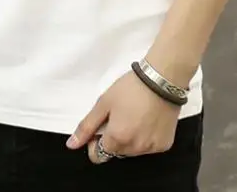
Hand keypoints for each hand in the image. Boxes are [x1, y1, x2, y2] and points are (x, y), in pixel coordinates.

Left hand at [66, 71, 181, 163]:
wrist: (161, 80)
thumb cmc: (131, 88)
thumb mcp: (103, 103)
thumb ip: (86, 126)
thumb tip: (72, 144)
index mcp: (117, 139)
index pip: (98, 156)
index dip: (95, 141)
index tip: (102, 125)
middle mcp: (135, 148)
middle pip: (116, 152)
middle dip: (114, 138)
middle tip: (119, 116)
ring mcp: (151, 148)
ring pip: (132, 150)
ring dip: (129, 139)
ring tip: (134, 116)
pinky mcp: (164, 144)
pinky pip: (149, 147)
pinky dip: (146, 137)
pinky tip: (147, 120)